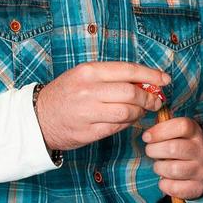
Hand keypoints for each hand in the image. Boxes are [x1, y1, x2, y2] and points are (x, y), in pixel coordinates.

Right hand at [35, 61, 169, 150]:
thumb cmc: (65, 93)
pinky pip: (117, 128)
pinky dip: (127, 124)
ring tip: (140, 111)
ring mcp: (88, 113)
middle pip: (131, 93)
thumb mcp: (84, 76)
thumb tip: (144, 81)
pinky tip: (127, 120)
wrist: (38, 117)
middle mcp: (89, 90)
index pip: (128, 70)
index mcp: (89, 72)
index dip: (151, 75)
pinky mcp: (88, 132)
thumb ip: (111, 77)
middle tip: (155, 101)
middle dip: (149, 98)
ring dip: (139, 113)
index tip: (165, 80)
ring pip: (127, 112)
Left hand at [142, 115, 202, 200]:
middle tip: (150, 151)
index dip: (160, 130)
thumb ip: (164, 130)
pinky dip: (164, 184)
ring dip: (159, 168)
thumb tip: (147, 135)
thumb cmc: (183, 149)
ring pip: (172, 169)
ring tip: (159, 166)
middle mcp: (202, 151)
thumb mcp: (179, 134)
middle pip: (173, 148)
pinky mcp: (197, 187)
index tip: (147, 137)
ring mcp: (201, 170)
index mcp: (196, 133)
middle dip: (154, 150)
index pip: (182, 126)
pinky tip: (166, 179)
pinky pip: (173, 187)